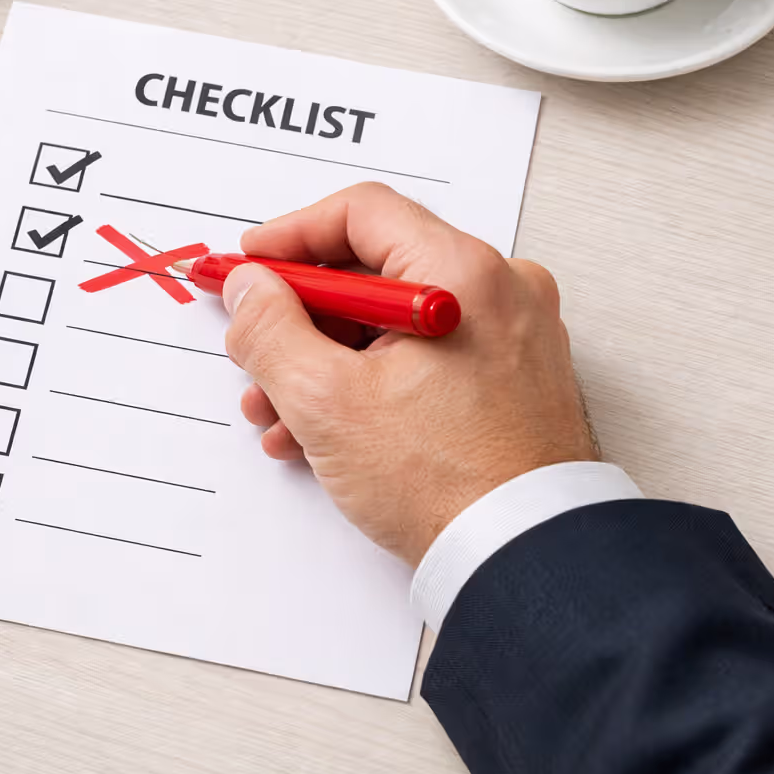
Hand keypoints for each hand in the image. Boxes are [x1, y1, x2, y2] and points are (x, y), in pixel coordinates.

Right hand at [223, 183, 596, 567]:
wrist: (524, 560)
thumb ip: (271, 330)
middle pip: (375, 273)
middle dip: (300, 320)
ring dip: (326, 363)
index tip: (249, 267)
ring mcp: (513, 338)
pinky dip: (372, 384)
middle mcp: (500, 293)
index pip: (362, 214)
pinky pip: (426, 360)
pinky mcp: (513, 381)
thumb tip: (251, 289)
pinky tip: (326, 435)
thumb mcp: (326, 401)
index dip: (290, 237)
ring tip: (282, 414)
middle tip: (255, 351)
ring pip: (394, 324)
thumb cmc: (448, 485)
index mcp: (464, 275)